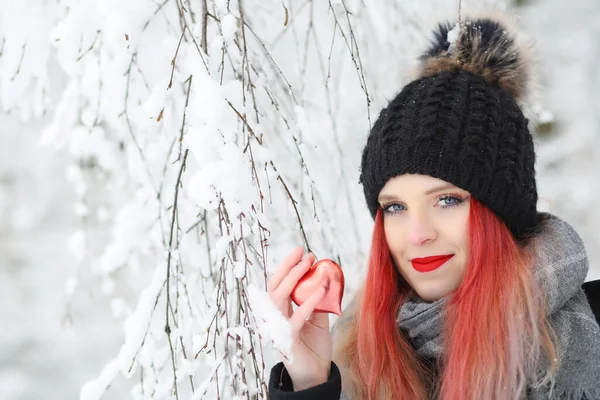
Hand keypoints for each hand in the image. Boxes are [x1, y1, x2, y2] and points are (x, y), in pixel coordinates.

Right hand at [267, 246, 332, 389]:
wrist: (316, 375)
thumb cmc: (314, 347)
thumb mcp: (317, 320)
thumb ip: (316, 302)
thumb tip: (324, 280)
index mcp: (279, 312)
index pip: (277, 284)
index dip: (287, 266)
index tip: (301, 251)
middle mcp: (274, 318)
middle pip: (274, 286)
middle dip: (288, 266)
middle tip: (305, 253)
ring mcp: (278, 328)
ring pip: (279, 297)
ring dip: (295, 278)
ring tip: (310, 265)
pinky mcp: (288, 340)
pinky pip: (296, 316)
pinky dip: (309, 300)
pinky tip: (321, 289)